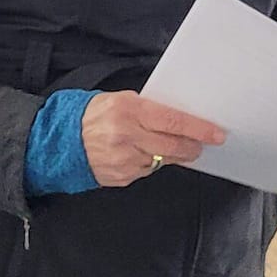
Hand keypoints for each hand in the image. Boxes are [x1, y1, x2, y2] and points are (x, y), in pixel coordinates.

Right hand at [81, 93, 224, 188]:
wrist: (60, 141)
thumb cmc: (92, 115)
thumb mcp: (120, 100)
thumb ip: (149, 108)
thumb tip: (178, 118)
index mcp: (129, 110)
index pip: (173, 121)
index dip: (199, 129)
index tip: (216, 133)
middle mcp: (127, 135)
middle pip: (173, 146)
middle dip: (193, 146)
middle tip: (202, 144)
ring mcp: (124, 159)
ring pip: (164, 161)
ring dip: (173, 155)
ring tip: (173, 147)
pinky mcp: (121, 176)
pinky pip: (148, 171)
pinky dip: (152, 163)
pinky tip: (144, 155)